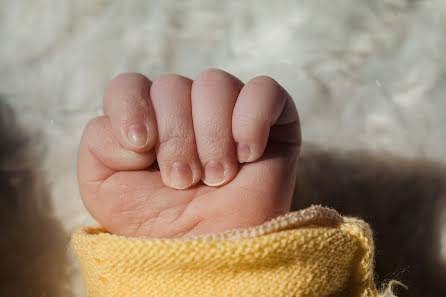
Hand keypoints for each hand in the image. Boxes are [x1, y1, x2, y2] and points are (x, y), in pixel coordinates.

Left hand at [77, 69, 300, 237]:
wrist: (210, 254)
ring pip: (214, 83)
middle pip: (172, 85)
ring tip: (217, 178)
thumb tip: (138, 124)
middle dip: (176, 140)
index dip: (131, 108)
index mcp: (149, 119)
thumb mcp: (104, 188)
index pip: (130, 84)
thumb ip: (97, 142)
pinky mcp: (273, 118)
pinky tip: (248, 155)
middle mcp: (188, 110)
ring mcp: (230, 111)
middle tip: (184, 181)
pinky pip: (264, 90)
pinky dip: (251, 121)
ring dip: (211, 138)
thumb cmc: (159, 223)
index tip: (142, 150)